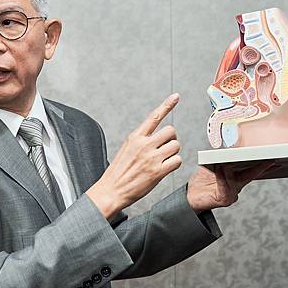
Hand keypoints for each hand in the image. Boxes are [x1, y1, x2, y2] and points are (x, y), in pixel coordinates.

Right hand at [87, 94, 181, 219]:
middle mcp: (144, 145)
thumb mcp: (126, 149)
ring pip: (176, 146)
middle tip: (164, 148)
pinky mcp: (157, 172)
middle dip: (171, 139)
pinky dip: (174, 164)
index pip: (154, 116)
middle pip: (171, 131)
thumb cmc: (118, 173)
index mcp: (135, 137)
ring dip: (173, 152)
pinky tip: (165, 168)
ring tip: (162, 160)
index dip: (167, 105)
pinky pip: (177, 161)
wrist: (111, 191)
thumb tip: (156, 136)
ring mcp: (151, 158)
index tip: (176, 97)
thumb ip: (141, 140)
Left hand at [187, 162, 274, 212]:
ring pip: (235, 179)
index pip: (253, 170)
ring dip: (230, 169)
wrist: (190, 196)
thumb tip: (228, 144)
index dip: (264, 165)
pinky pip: (225, 187)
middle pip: (251, 175)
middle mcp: (237, 186)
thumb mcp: (212, 164)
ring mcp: (232, 194)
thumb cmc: (202, 181)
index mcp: (237, 178)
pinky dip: (222, 178)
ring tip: (225, 161)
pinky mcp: (224, 199)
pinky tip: (220, 169)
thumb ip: (221, 156)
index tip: (273, 159)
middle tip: (269, 159)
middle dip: (261, 167)